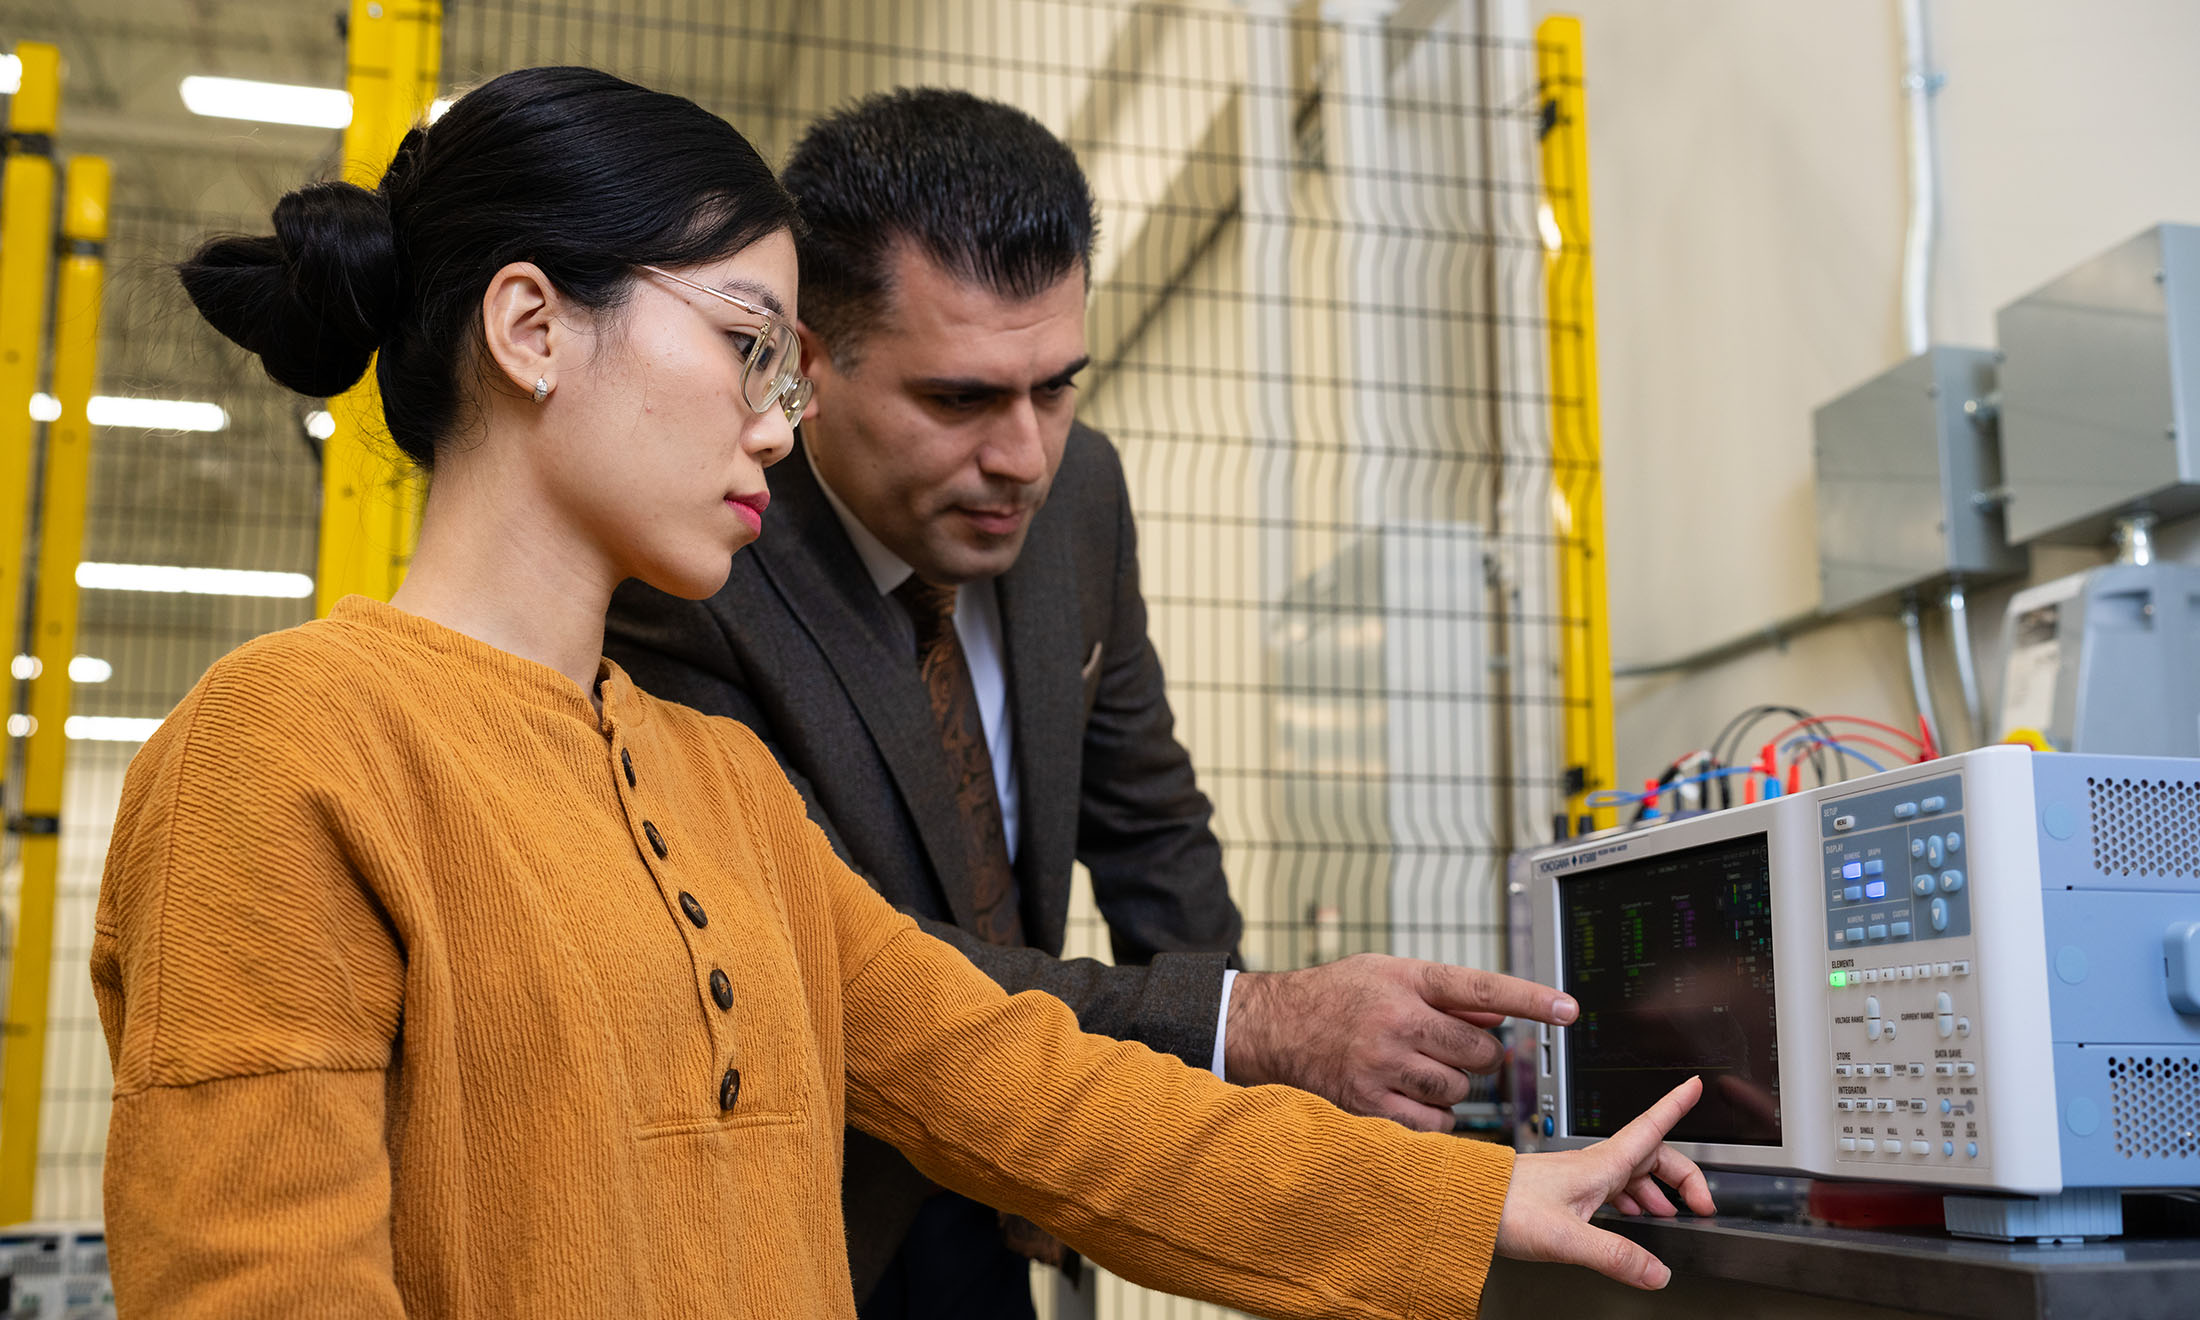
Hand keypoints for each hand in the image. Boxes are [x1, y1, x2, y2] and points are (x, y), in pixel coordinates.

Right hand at [1223, 953, 1577, 1130]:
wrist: (1271, 1027)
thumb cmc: (1334, 997)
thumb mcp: (1388, 974)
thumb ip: (1446, 994)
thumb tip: (1501, 1013)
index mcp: (1406, 980)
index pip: (1482, 987)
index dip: (1531, 998)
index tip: (1569, 1009)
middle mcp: (1395, 1020)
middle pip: (1480, 1052)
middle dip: (1474, 1056)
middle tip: (1443, 1048)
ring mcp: (1382, 1065)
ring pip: (1459, 1092)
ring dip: (1451, 1088)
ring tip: (1416, 1071)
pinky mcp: (1369, 1104)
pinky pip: (1433, 1125)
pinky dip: (1432, 1119)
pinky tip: (1408, 1100)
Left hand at [1496, 1076, 1715, 1289]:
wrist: (1465, 1200)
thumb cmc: (1504, 1205)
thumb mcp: (1565, 1236)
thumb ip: (1614, 1255)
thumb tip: (1656, 1272)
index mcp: (1599, 1165)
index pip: (1649, 1129)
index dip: (1674, 1106)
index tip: (1693, 1086)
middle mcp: (1592, 1166)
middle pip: (1650, 1157)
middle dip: (1681, 1176)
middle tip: (1702, 1201)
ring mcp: (1578, 1178)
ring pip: (1630, 1174)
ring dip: (1657, 1190)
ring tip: (1671, 1213)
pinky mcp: (1564, 1192)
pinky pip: (1610, 1190)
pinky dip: (1630, 1201)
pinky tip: (1628, 1218)